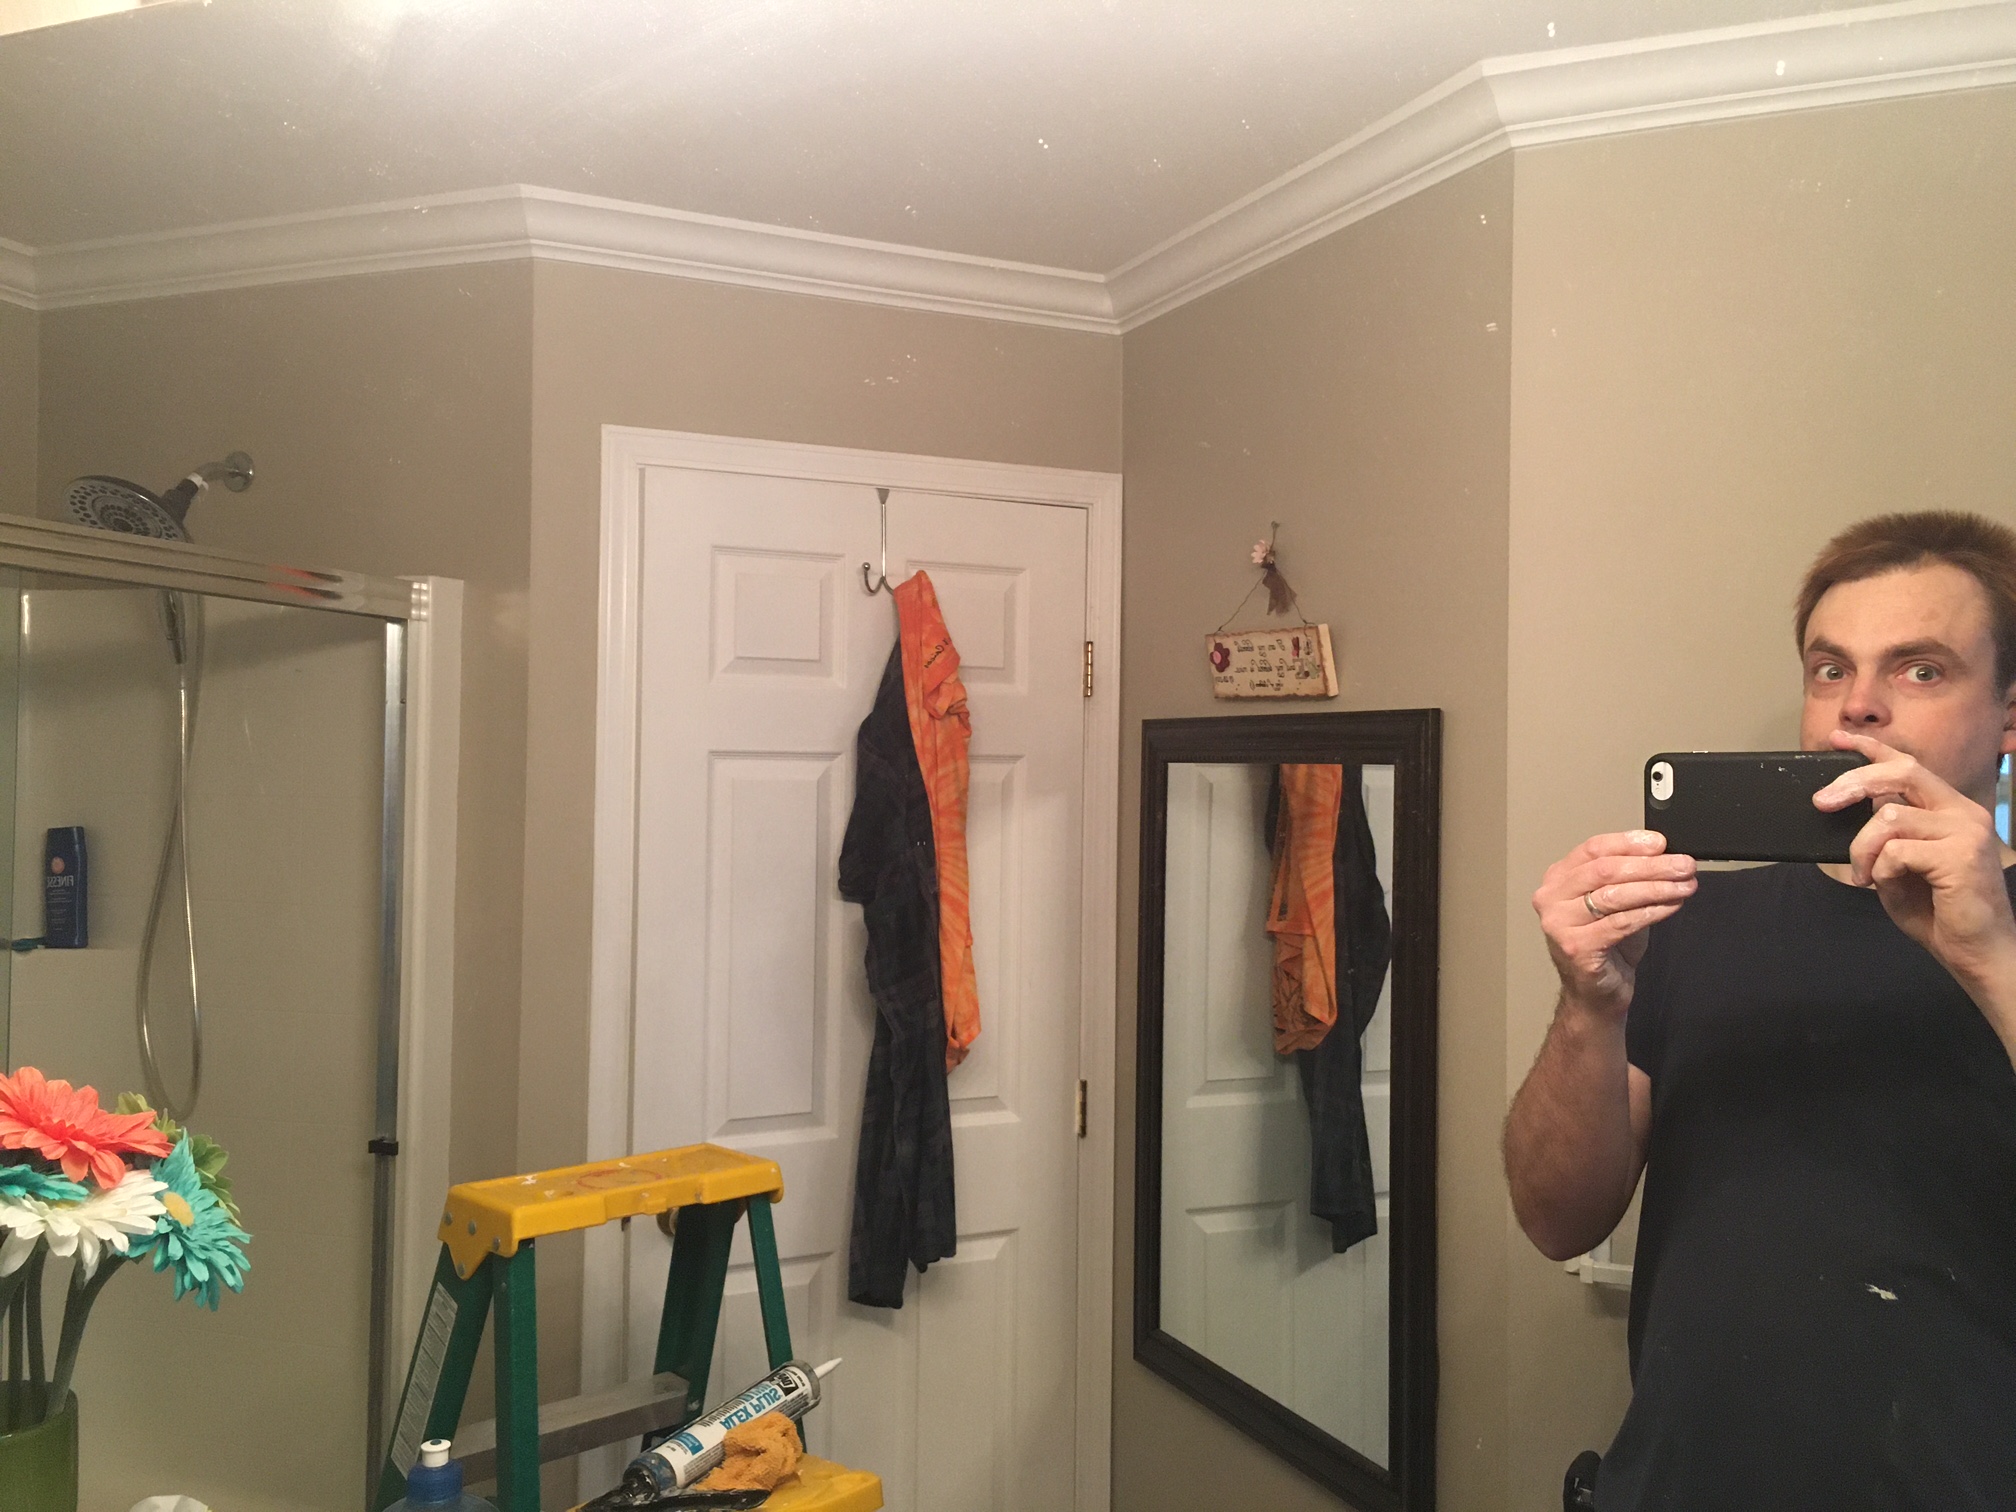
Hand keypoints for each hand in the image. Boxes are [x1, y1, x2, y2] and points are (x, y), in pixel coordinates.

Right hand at [1533, 831, 1697, 1019]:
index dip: (1629, 843)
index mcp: (1558, 879)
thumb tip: (1664, 855)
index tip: (1661, 843)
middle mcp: (1551, 898)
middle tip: (1683, 865)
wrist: (1595, 994)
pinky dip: (1651, 911)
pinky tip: (1672, 906)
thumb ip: (1628, 878)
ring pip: (1614, 895)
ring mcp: (1559, 924)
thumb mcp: (1614, 903)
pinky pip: (1621, 922)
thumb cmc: (1606, 946)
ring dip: (1656, 888)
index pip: (1593, 849)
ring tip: (1685, 885)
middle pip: (1605, 870)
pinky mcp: (1576, 947)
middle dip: (1651, 866)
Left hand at [1817, 731, 2015, 992]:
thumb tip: (1855, 806)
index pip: (1908, 764)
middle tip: (1821, 803)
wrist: (1975, 952)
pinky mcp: (1961, 855)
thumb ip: (1886, 835)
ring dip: (1861, 848)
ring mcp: (1966, 831)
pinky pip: (1896, 849)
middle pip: (1900, 773)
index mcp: (1949, 809)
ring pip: (1889, 816)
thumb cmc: (1938, 911)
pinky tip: (1883, 886)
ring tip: (1863, 876)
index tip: (1836, 739)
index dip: (1871, 749)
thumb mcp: (1900, 864)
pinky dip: (1878, 868)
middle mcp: (1962, 812)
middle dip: (1852, 783)